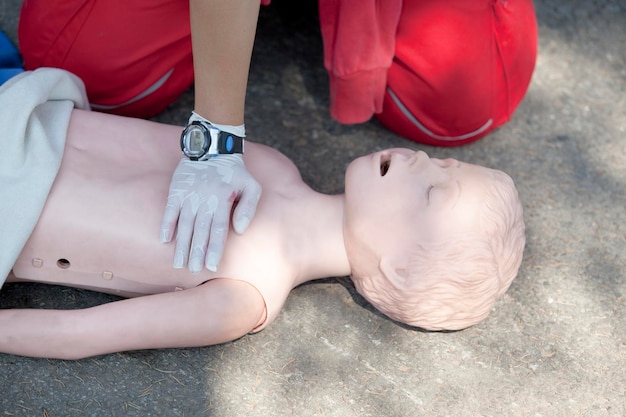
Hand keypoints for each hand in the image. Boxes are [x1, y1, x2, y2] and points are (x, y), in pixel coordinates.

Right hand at [160, 154, 260, 272]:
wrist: (213, 147)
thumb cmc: (235, 172)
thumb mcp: (252, 186)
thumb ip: (249, 208)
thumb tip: (240, 230)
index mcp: (222, 201)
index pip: (218, 231)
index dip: (214, 249)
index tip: (211, 266)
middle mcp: (204, 200)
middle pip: (200, 232)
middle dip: (196, 253)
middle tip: (193, 271)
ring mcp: (189, 196)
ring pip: (184, 225)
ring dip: (181, 245)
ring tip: (178, 263)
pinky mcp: (176, 190)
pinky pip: (170, 210)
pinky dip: (167, 225)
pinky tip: (165, 240)